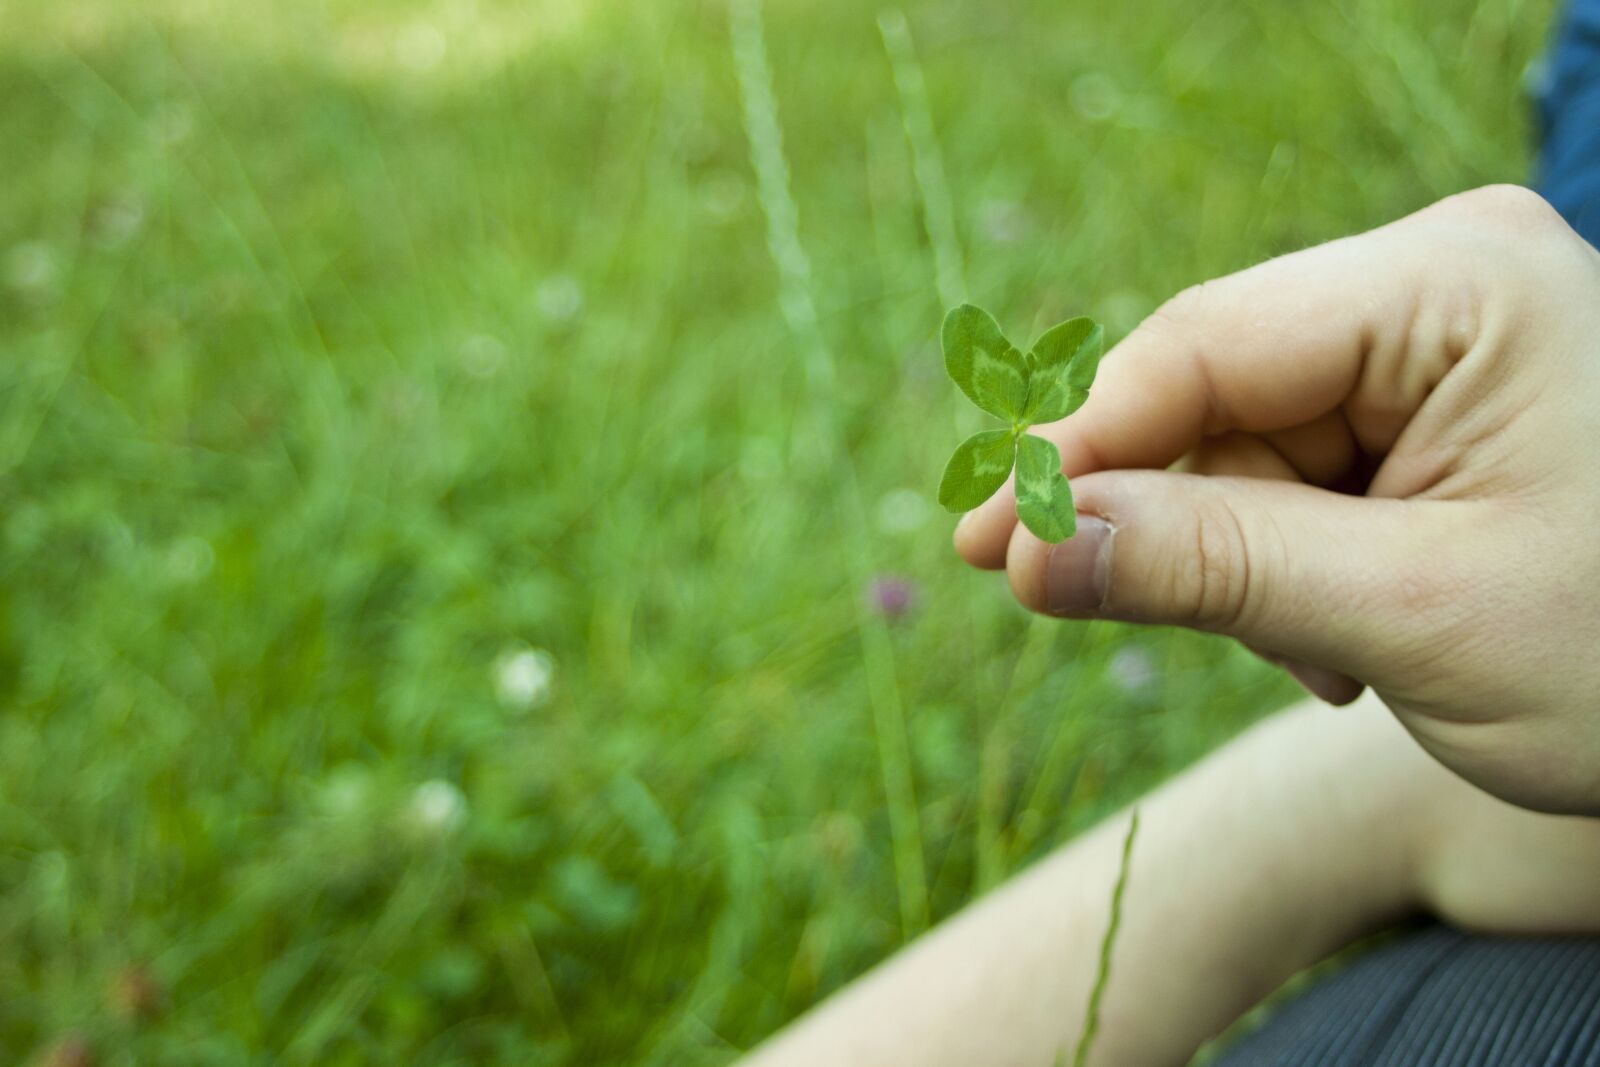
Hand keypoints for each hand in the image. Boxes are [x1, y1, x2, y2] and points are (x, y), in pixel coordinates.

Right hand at [957, 186, 1599, 813]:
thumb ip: (1211, 567)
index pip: (1201, 348)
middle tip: (1214, 640)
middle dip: (1191, 530)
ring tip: (1342, 660)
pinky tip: (1359, 638)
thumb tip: (1026, 546)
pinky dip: (1295, 569)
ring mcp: (1434, 346)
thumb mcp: (1416, 615)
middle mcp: (1437, 286)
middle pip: (1215, 401)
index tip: (983, 547)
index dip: (1076, 455)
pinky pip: (1294, 479)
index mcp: (1454, 282)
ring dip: (1253, 570)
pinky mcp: (1429, 408)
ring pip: (1243, 454)